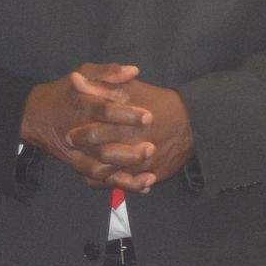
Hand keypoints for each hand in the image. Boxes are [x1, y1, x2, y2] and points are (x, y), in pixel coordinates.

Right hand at [20, 64, 151, 187]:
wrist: (36, 116)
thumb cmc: (65, 92)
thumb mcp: (84, 73)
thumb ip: (108, 72)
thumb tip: (134, 71)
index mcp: (83, 108)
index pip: (105, 112)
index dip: (127, 115)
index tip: (149, 117)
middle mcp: (79, 134)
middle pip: (104, 149)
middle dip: (128, 152)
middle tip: (151, 148)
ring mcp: (78, 153)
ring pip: (101, 170)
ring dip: (126, 174)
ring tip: (149, 175)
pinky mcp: (78, 165)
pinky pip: (98, 180)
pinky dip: (120, 184)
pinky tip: (142, 185)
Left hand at [69, 78, 196, 189]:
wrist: (194, 124)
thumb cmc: (159, 103)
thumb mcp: (131, 89)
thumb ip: (102, 84)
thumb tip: (75, 79)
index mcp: (127, 125)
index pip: (94, 134)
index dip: (80, 135)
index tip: (71, 134)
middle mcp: (135, 147)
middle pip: (101, 157)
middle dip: (84, 155)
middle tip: (75, 152)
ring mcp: (144, 165)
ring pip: (112, 176)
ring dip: (95, 171)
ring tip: (87, 164)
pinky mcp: (153, 176)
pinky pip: (126, 186)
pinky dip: (112, 183)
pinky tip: (104, 176)